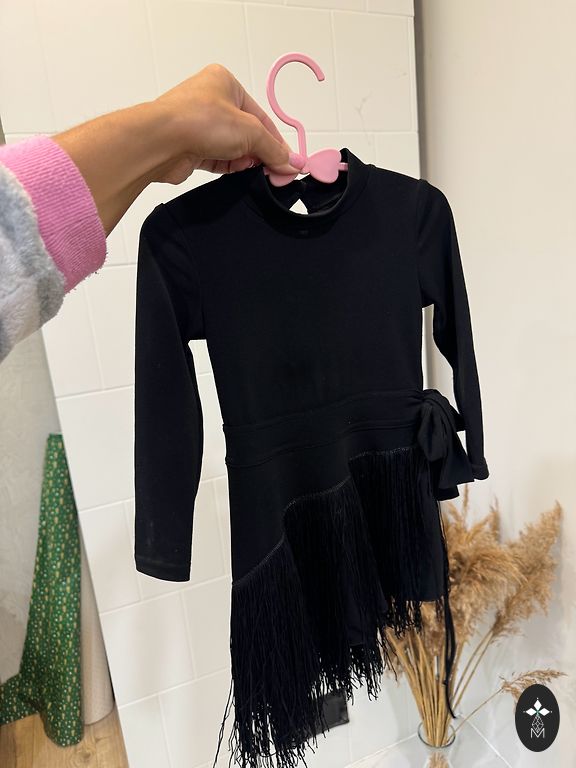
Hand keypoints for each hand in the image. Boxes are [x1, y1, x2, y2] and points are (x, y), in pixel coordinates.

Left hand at [52, 63, 304, 234]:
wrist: (160, 142)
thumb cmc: (199, 121)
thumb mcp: (250, 131)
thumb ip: (273, 148)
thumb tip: (291, 162)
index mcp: (225, 83)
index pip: (260, 116)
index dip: (277, 141)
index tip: (289, 163)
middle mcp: (210, 100)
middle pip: (247, 132)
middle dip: (261, 152)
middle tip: (277, 173)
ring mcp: (198, 124)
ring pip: (232, 147)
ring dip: (245, 160)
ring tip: (257, 174)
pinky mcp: (190, 148)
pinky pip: (217, 159)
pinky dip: (230, 167)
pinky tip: (239, 174)